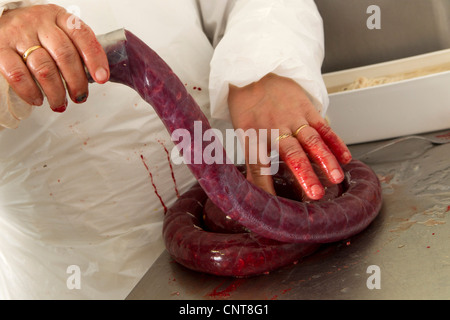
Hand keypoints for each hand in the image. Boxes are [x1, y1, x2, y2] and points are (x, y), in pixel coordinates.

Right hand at [0, 4, 108, 112]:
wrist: (2, 23)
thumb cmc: (37, 34)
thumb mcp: (60, 33)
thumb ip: (77, 49)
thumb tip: (97, 77)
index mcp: (59, 18)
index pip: (82, 35)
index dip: (95, 58)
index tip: (102, 78)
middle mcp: (39, 23)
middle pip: (65, 55)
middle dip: (76, 82)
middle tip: (80, 97)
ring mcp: (19, 35)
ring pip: (44, 68)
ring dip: (56, 92)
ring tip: (60, 104)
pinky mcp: (0, 48)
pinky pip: (18, 74)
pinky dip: (30, 91)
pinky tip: (38, 100)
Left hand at [228, 73, 351, 199]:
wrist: (254, 69)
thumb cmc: (246, 104)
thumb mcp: (242, 130)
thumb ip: (252, 158)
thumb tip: (254, 188)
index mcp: (252, 134)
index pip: (259, 164)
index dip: (265, 185)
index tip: (274, 205)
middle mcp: (273, 127)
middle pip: (290, 153)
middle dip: (304, 174)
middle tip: (315, 194)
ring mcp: (292, 117)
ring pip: (311, 140)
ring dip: (325, 159)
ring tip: (336, 178)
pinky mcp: (306, 108)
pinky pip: (322, 126)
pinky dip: (335, 141)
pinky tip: (345, 157)